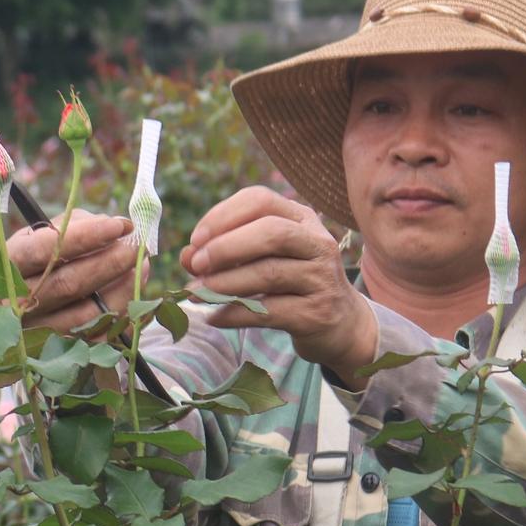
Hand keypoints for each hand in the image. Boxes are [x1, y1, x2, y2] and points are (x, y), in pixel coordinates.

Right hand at [4, 211, 137, 332]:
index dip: (85, 237)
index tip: (120, 226)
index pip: (45, 249)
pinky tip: (134, 294)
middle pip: (68, 284)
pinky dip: (121, 315)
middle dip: (110, 263)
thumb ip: (79, 225)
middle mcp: (17, 302)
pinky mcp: (58, 353)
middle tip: (137, 247)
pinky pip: (96, 338)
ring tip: (142, 267)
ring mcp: (36, 332)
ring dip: (122, 290)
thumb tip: (117, 228)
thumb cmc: (44, 257)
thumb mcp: (49, 233)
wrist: (27, 300)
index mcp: (9, 264)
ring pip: (86, 316)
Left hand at [180, 186, 379, 384]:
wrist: (339, 325)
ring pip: (269, 273)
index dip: (223, 215)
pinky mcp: (317, 314)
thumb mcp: (263, 259)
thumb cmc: (292, 284)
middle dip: (226, 247)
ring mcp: (321, 279)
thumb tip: (185, 256)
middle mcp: (317, 242)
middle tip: (195, 264)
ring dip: (225, 283)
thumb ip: (225, 253)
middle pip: (271, 233)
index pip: (260, 200)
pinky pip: (270, 312)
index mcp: (301, 218)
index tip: (195, 239)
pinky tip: (213, 317)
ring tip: (194, 292)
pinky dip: (236, 314)